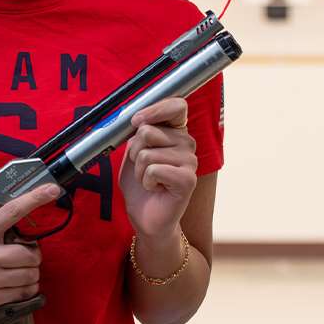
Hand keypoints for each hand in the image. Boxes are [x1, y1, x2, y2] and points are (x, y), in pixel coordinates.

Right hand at [0, 185, 60, 323]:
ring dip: (31, 275)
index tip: (52, 190)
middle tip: (25, 258)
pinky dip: (25, 290)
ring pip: (30, 274)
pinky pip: (22, 293)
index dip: (35, 198)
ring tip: (19, 274)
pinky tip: (16, 288)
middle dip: (34, 256)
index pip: (11, 211)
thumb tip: (11, 229)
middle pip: (30, 253)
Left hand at [118, 98, 197, 240]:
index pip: (176, 106)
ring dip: (139, 170)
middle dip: (134, 151)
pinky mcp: (188, 179)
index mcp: (176, 132)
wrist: (146, 217)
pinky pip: (153, 170)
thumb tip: (135, 118)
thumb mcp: (132, 153)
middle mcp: (187, 143)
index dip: (154, 109)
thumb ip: (136, 133)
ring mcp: (190, 161)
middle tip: (143, 167)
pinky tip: (155, 188)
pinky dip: (145, 181)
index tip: (135, 121)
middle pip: (148, 131)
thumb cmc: (140, 185)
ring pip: (147, 153)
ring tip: (149, 180)